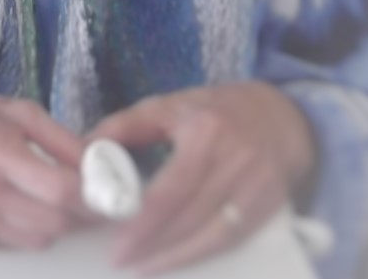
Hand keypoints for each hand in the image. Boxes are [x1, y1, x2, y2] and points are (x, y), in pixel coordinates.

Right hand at [0, 94, 92, 249]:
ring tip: (58, 203)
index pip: (59, 189)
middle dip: (81, 216)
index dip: (92, 198)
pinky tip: (24, 207)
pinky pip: (13, 243)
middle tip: (93, 202)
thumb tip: (99, 161)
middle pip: (54, 223)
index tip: (111, 195)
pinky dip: (28, 229)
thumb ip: (57, 135)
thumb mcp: (11, 108)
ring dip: (57, 225)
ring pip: (38, 239)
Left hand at [87, 82, 315, 274]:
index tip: (115, 235)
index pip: (172, 185)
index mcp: (204, 132)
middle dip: (153, 241)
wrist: (280, 117)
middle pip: (190, 213)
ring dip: (175, 256)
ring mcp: (255, 187)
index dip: (144, 216)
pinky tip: (176, 262)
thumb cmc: (213, 110)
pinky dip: (202, 254)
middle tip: (119, 259)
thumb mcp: (169, 105)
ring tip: (141, 268)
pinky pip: (231, 240)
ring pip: (212, 233)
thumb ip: (126, 125)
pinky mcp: (267, 208)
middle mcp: (233, 161)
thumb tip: (86, 148)